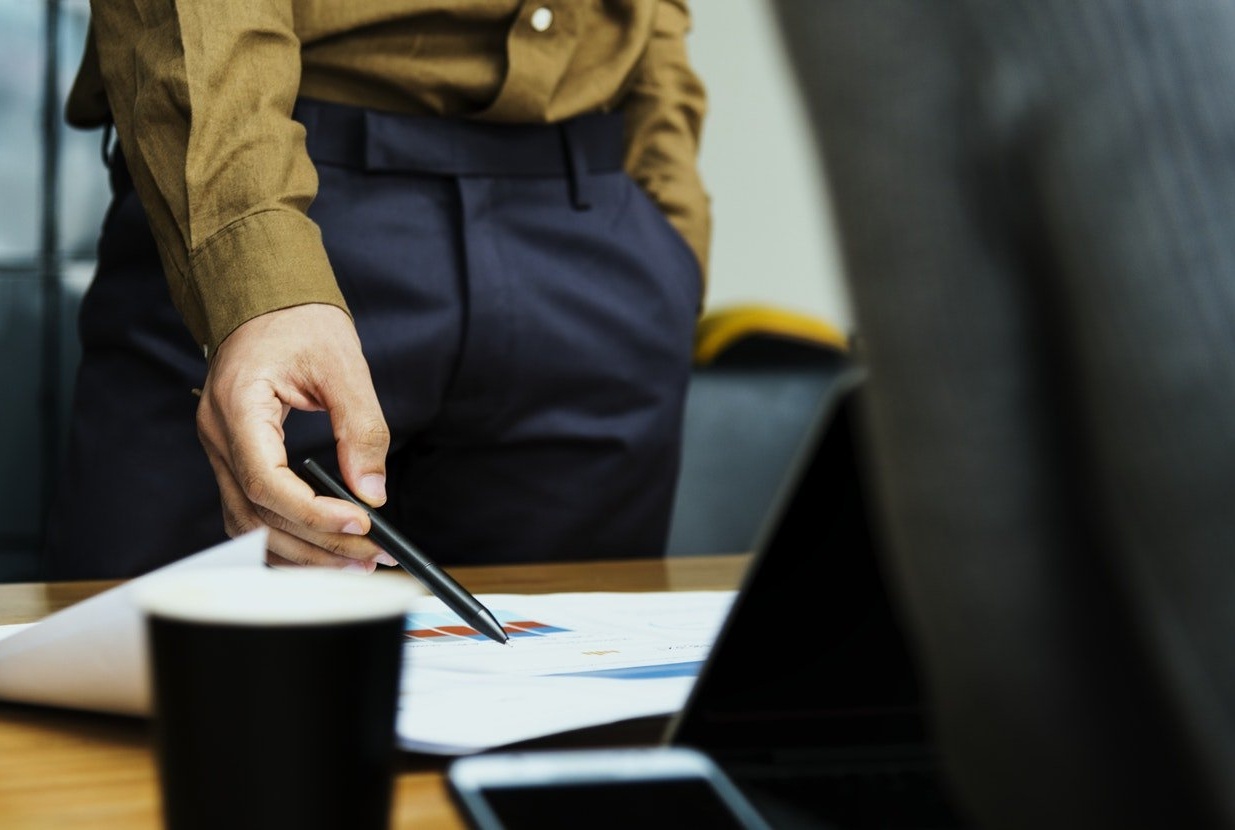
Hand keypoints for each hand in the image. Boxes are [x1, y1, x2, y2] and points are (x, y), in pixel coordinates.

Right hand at [195, 303, 395, 570]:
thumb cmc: (298, 320)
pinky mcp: (234, 458)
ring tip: (353, 563)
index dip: (312, 513)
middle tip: (370, 559)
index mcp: (239, 405)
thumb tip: (372, 492)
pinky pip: (250, 513)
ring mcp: (220, 450)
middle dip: (316, 544)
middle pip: (257, 515)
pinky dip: (284, 537)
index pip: (266, 482)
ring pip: (248, 524)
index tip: (360, 525)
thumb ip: (360, 428)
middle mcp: (218, 435)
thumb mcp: (343, 365)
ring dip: (300, 552)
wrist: (264, 297)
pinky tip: (321, 549)